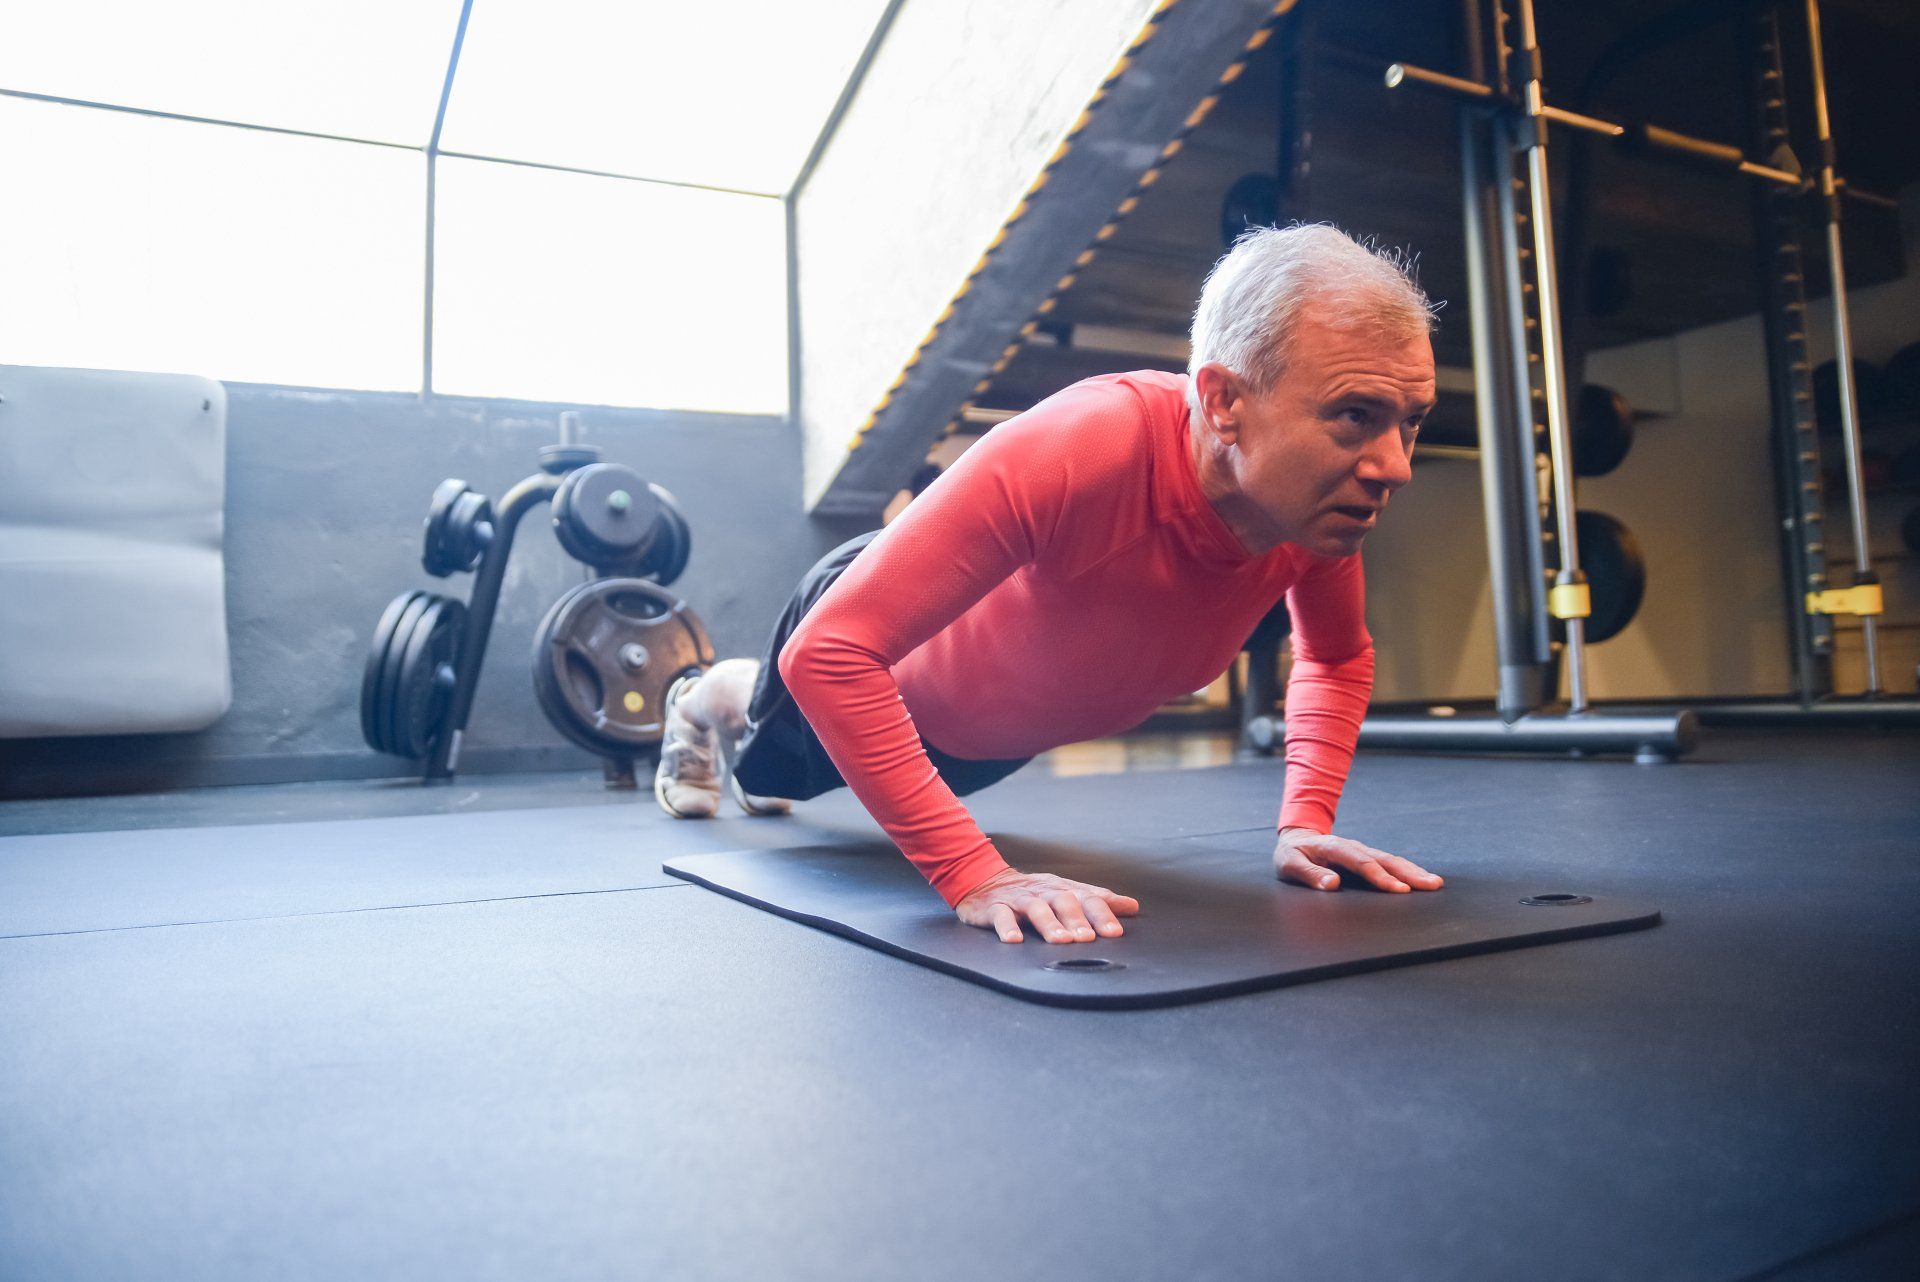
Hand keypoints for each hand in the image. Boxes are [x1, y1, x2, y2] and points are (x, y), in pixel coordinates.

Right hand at [955, 868, 1140, 944]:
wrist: (984, 881)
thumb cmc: (1034, 893)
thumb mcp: (1066, 893)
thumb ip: (1096, 901)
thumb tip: (1132, 906)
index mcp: (1063, 889)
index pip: (1087, 898)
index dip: (1102, 914)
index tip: (1115, 932)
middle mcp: (1043, 892)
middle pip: (1064, 901)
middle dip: (1077, 920)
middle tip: (1088, 938)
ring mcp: (1019, 899)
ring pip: (1036, 908)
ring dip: (1049, 924)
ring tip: (1060, 940)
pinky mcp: (994, 908)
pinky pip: (1001, 916)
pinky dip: (1007, 927)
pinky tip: (1014, 940)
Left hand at [1275, 828, 1442, 893]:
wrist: (1295, 839)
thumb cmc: (1291, 855)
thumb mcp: (1290, 865)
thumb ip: (1309, 875)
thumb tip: (1333, 884)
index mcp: (1333, 847)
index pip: (1361, 863)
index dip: (1380, 877)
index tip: (1399, 891)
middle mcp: (1352, 846)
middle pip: (1383, 859)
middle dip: (1408, 873)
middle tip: (1431, 885)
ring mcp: (1361, 850)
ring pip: (1390, 859)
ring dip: (1413, 871)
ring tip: (1435, 883)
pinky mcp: (1365, 857)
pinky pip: (1388, 863)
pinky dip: (1406, 870)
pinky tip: (1421, 879)